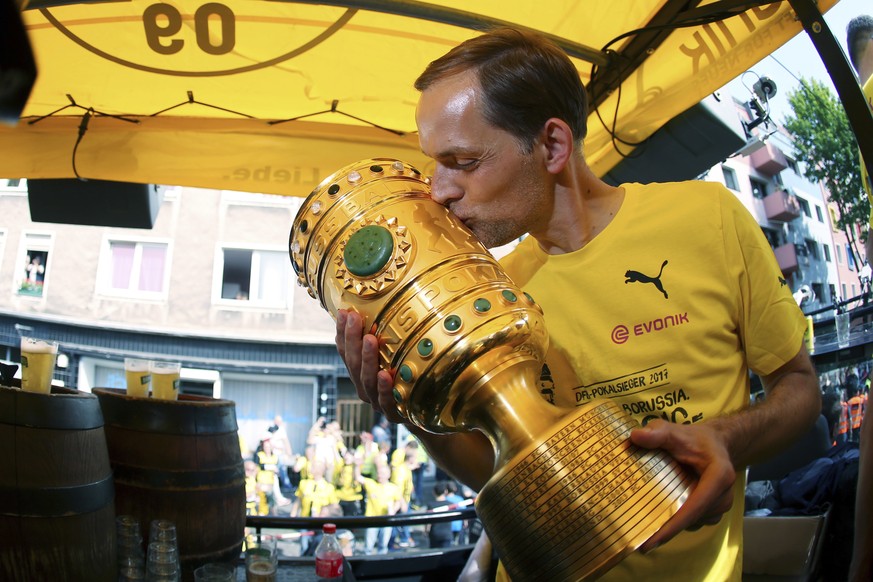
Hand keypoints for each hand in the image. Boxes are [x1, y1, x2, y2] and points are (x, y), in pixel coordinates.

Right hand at [335, 309, 402, 422]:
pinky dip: (384, 388)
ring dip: (367, 359)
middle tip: (355, 318)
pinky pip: (386, 401)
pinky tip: (384, 374)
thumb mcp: (390, 360)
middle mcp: (364, 387)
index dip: (343, 333)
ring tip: (369, 339)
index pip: (346, 352)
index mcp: (359, 374)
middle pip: (354, 364)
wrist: (423, 413)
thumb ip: (378, 343)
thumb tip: (374, 312)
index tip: (344, 312)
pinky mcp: (393, 414)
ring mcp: (377, 402)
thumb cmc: (404, 381)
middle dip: (353, 339)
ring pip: (367, 380)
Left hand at [630, 419, 735, 552]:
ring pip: (691, 523)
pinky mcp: (713, 512)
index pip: (695, 506)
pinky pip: (692, 521)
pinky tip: (657, 518)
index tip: (651, 541)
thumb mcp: (674, 431)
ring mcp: (720, 507)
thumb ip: (657, 432)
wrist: (714, 444)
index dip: (673, 526)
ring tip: (644, 529)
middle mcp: (723, 496)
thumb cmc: (693, 439)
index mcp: (719, 477)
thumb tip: (635, 436)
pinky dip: (676, 521)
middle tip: (637, 540)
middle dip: (665, 529)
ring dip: (670, 525)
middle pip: (691, 519)